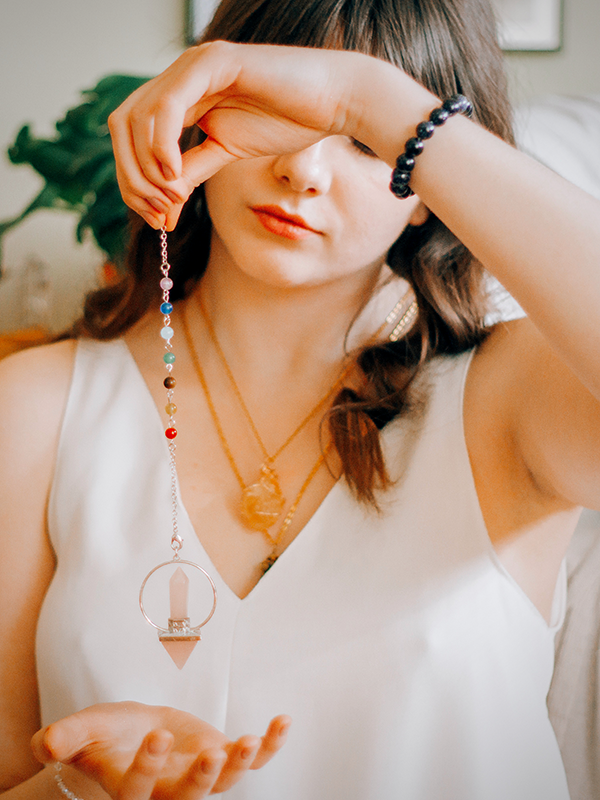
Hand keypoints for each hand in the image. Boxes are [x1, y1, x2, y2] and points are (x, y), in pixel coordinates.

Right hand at [31, 701, 290, 798]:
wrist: (136, 734)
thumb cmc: (108, 736)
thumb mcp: (85, 730)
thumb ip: (66, 737)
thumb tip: (45, 743)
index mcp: (131, 790)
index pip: (137, 790)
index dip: (147, 768)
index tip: (155, 734)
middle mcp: (167, 792)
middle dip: (199, 780)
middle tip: (208, 754)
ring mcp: (198, 778)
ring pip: (222, 785)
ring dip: (239, 766)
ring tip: (249, 740)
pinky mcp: (220, 759)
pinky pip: (250, 760)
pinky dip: (270, 746)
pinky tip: (283, 723)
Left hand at [108, 41, 373, 227]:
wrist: (333, 101)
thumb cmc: (288, 122)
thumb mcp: (227, 154)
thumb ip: (192, 172)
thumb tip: (162, 204)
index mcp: (179, 97)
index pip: (131, 136)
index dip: (133, 181)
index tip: (157, 219)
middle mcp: (178, 77)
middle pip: (121, 126)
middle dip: (131, 177)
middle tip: (157, 214)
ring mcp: (192, 66)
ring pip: (137, 117)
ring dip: (145, 168)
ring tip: (171, 199)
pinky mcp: (212, 62)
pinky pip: (168, 105)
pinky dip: (162, 144)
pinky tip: (174, 173)